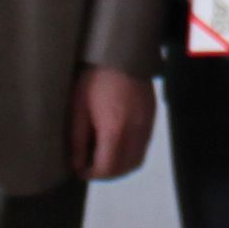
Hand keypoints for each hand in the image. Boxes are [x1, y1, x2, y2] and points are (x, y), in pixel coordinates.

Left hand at [71, 63, 155, 180]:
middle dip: (106, 173)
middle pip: (124, 168)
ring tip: (103, 156)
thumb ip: (78, 140)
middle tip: (90, 166)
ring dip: (120, 166)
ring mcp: (147, 125)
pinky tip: (116, 144)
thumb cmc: (95, 78)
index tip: (79, 169)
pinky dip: (130, 154)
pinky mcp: (152, 118)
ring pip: (136, 161)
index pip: (107, 168)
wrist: (122, 53)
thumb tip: (77, 164)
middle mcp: (135, 132)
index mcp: (115, 130)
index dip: (91, 174)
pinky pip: (143, 146)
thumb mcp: (79, 108)